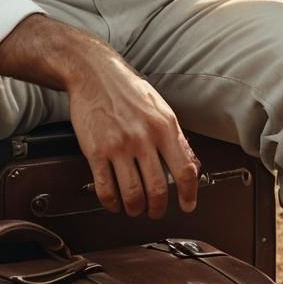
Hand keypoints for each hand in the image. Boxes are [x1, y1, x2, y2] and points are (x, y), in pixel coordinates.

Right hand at [67, 57, 199, 219]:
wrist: (93, 72)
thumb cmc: (126, 88)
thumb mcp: (159, 106)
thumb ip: (175, 136)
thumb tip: (190, 163)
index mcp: (163, 125)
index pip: (185, 169)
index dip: (189, 194)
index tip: (187, 205)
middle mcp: (143, 136)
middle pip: (158, 189)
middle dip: (158, 208)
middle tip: (155, 211)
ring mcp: (118, 145)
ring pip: (133, 195)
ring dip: (135, 209)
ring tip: (134, 208)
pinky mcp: (95, 150)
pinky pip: (106, 189)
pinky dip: (111, 203)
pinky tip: (113, 202)